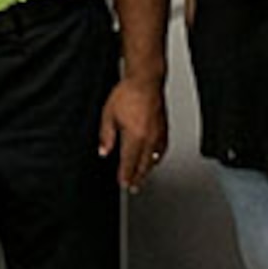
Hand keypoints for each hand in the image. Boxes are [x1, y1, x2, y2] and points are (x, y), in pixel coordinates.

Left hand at [99, 75, 167, 192]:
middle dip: (137, 178)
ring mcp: (158, 134)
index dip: (125, 176)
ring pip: (154, 159)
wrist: (145, 80)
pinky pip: (162, 148)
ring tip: (143, 177)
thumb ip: (106, 136)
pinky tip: (155, 158)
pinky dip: (158, 157)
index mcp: (134, 137)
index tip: (124, 184)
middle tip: (134, 188)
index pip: (129, 163)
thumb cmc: (127, 93)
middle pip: (143, 165)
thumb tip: (103, 151)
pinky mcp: (164, 128)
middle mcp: (149, 138)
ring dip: (147, 170)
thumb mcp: (108, 115)